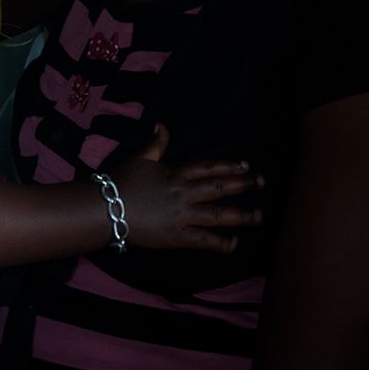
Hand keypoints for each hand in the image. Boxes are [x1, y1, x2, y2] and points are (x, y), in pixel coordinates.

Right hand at [113, 124, 262, 252]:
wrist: (106, 209)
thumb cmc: (121, 183)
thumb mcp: (140, 159)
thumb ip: (155, 144)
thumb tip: (162, 125)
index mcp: (176, 174)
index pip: (209, 168)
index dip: (229, 166)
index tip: (246, 165)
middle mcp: (184, 193)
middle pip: (220, 187)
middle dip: (243, 185)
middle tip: (262, 183)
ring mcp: (182, 215)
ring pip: (218, 214)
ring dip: (241, 215)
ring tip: (260, 215)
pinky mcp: (177, 236)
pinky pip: (203, 240)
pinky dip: (220, 243)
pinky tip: (235, 244)